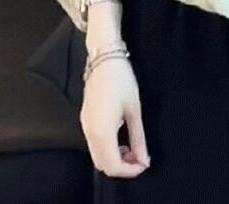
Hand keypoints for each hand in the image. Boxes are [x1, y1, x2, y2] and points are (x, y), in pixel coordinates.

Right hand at [80, 57, 150, 177]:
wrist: (104, 58)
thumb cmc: (121, 79)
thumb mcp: (134, 110)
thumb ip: (138, 138)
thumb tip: (143, 159)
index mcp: (102, 131)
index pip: (113, 165)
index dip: (130, 170)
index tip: (144, 163)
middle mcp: (89, 132)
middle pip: (102, 165)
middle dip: (122, 166)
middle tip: (139, 157)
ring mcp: (85, 125)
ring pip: (97, 155)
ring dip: (114, 158)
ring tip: (132, 147)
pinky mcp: (85, 119)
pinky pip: (94, 144)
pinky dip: (107, 148)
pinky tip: (120, 137)